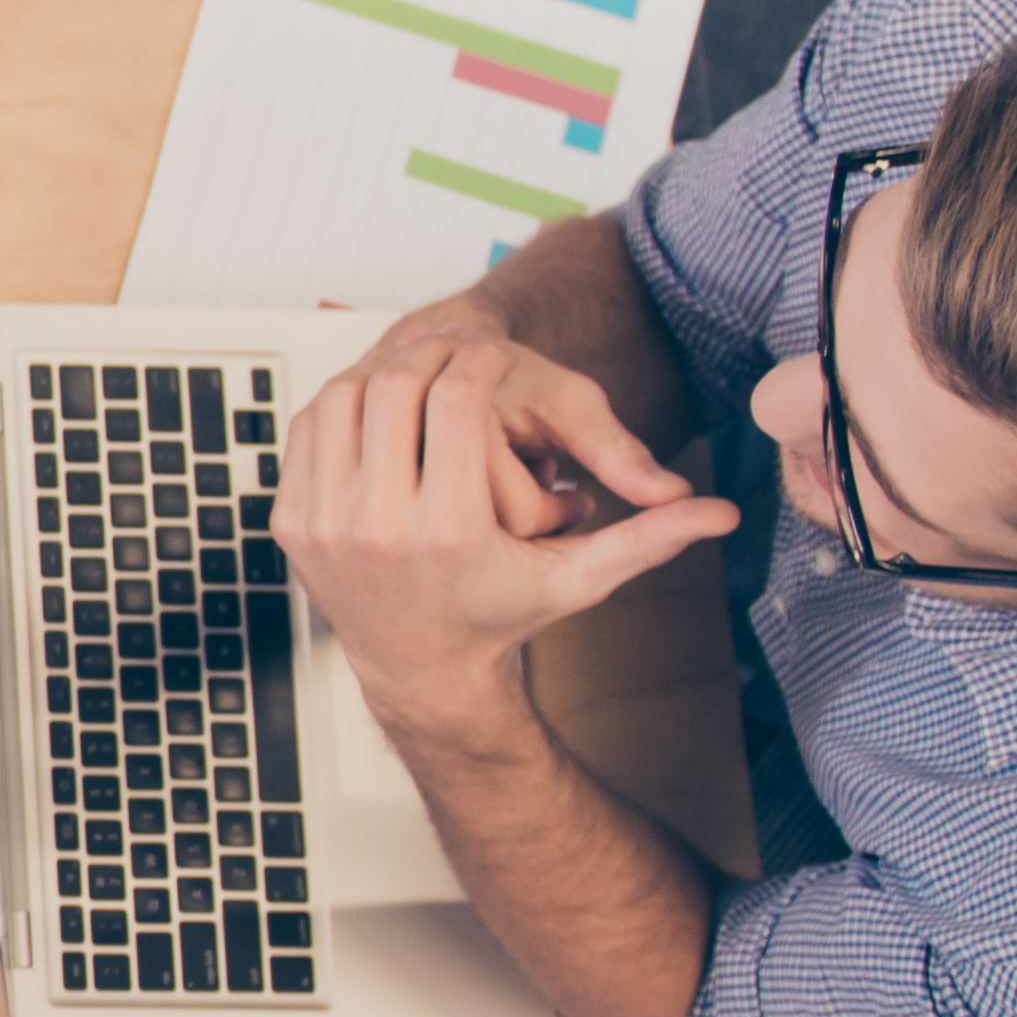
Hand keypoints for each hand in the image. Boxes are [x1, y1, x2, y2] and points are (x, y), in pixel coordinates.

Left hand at [274, 344, 736, 728]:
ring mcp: (327, 526)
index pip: (454, 402)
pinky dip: (343, 405)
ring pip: (345, 399)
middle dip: (431, 355)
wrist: (419, 669)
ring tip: (422, 370)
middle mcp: (380, 529)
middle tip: (458, 348)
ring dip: (383, 372)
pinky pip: (310, 429)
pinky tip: (380, 405)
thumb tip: (724, 514)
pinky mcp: (292, 522)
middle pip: (396, 390)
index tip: (496, 353)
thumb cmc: (502, 613)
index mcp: (449, 533)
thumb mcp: (574, 579)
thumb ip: (646, 539)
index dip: (479, 361)